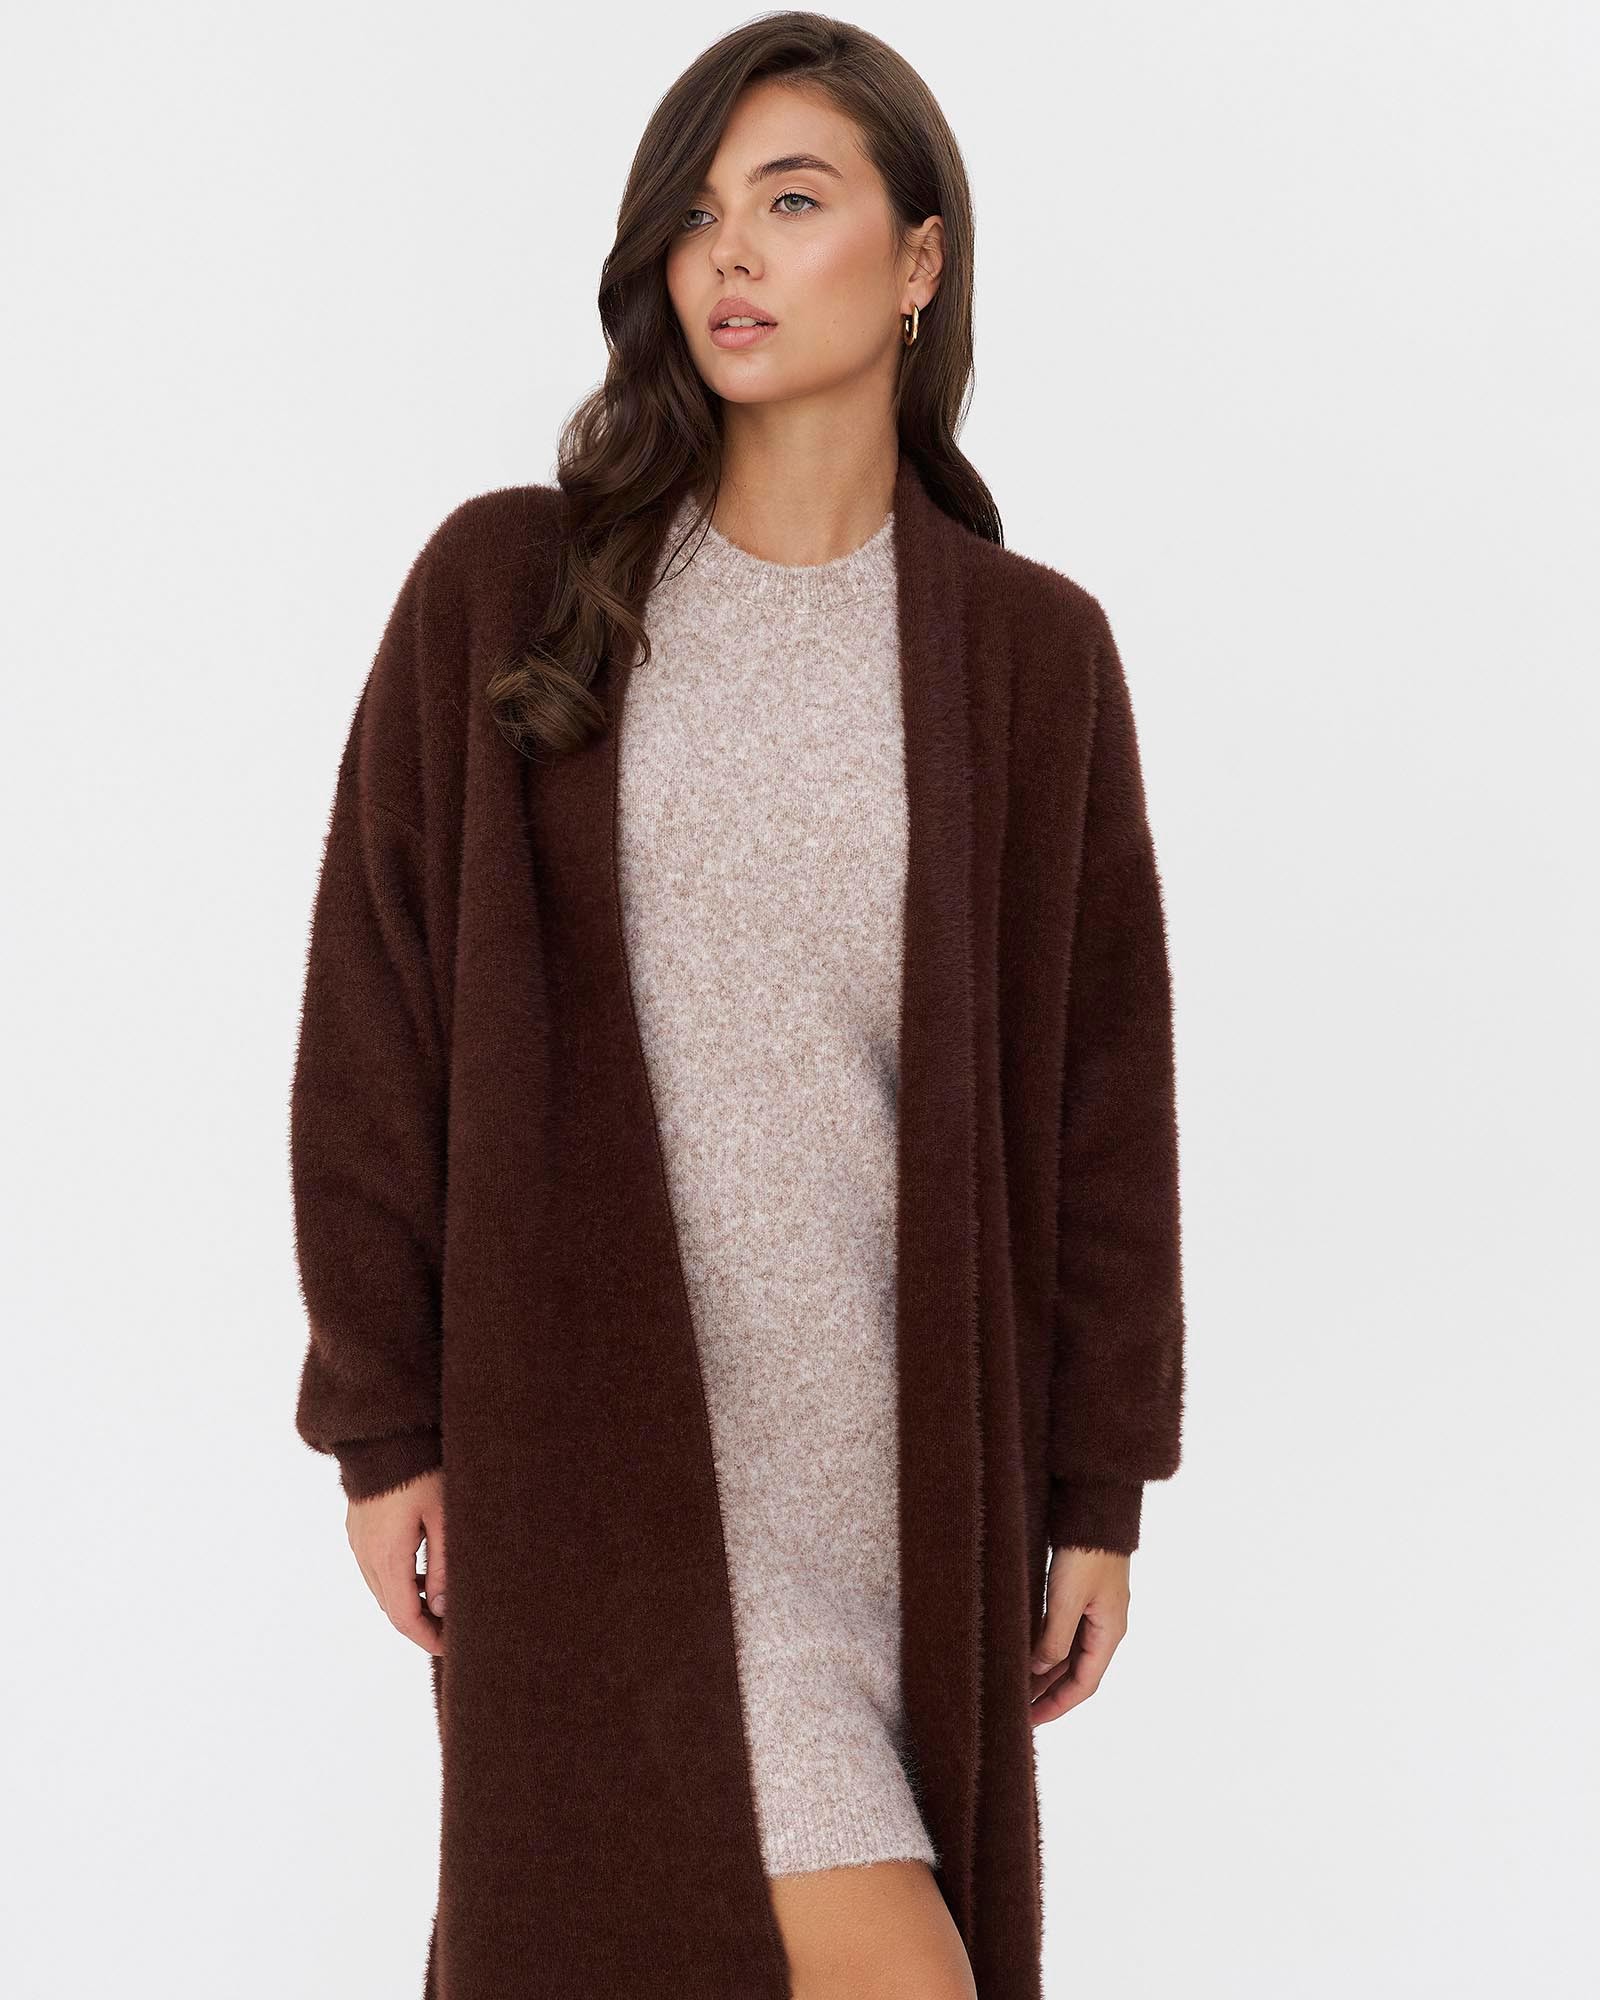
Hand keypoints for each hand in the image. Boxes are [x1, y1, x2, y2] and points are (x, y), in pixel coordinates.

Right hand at [346, 1468, 445, 1656]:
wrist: (384, 1434)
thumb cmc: (421, 1470)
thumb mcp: (443, 1516)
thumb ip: (443, 1564)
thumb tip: (440, 1607)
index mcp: (388, 1556)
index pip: (403, 1616)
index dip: (426, 1638)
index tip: (449, 1647)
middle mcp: (366, 1554)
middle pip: (391, 1606)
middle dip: (419, 1624)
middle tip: (450, 1629)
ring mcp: (358, 1542)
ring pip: (381, 1589)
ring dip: (407, 1601)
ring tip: (440, 1602)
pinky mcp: (357, 1529)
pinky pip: (374, 1568)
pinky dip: (396, 1580)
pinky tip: (421, 1570)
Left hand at [1028, 1545, 1129, 1724]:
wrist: (1095, 1508)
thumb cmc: (1086, 1554)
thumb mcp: (1066, 1600)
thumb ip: (1053, 1639)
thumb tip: (1038, 1669)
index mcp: (1109, 1633)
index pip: (1084, 1684)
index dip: (1058, 1705)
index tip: (1031, 1720)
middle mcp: (1105, 1626)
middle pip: (1076, 1672)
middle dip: (1048, 1692)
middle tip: (1017, 1708)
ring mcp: (1095, 1611)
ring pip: (1069, 1653)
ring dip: (1045, 1671)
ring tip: (1017, 1685)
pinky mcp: (1083, 1595)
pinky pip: (1065, 1633)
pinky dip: (1046, 1648)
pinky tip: (1026, 1652)